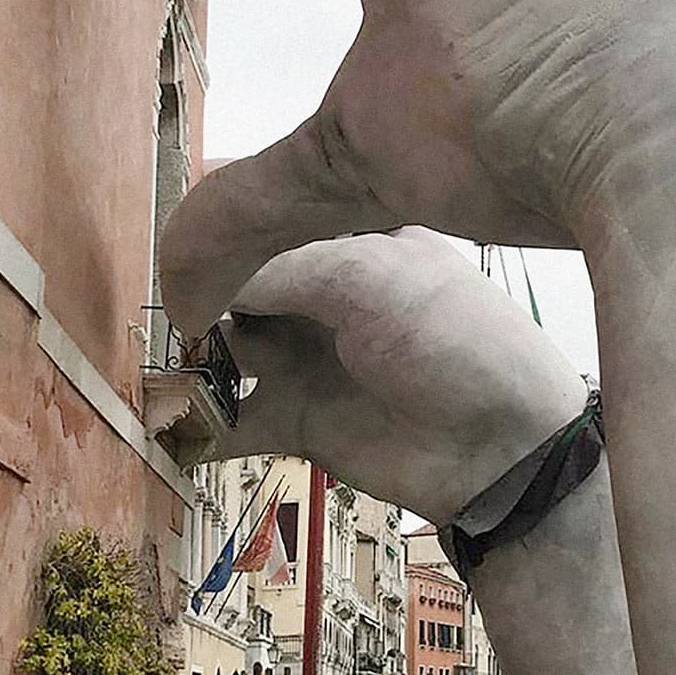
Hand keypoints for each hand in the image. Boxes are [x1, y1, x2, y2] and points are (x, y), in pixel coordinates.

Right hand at [208, 228, 584, 524]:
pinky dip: (202, 429)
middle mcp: (324, 294)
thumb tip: (194, 282)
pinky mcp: (302, 420)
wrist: (502, 447)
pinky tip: (173, 432)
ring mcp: (311, 357)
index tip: (177, 259)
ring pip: (230, 353)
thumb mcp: (365, 278)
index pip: (267, 227)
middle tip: (180, 325)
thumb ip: (277, 271)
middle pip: (238, 291)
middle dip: (201, 305)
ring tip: (176, 378)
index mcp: (349, 241)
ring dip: (197, 365)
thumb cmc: (447, 338)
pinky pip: (237, 422)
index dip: (220, 240)